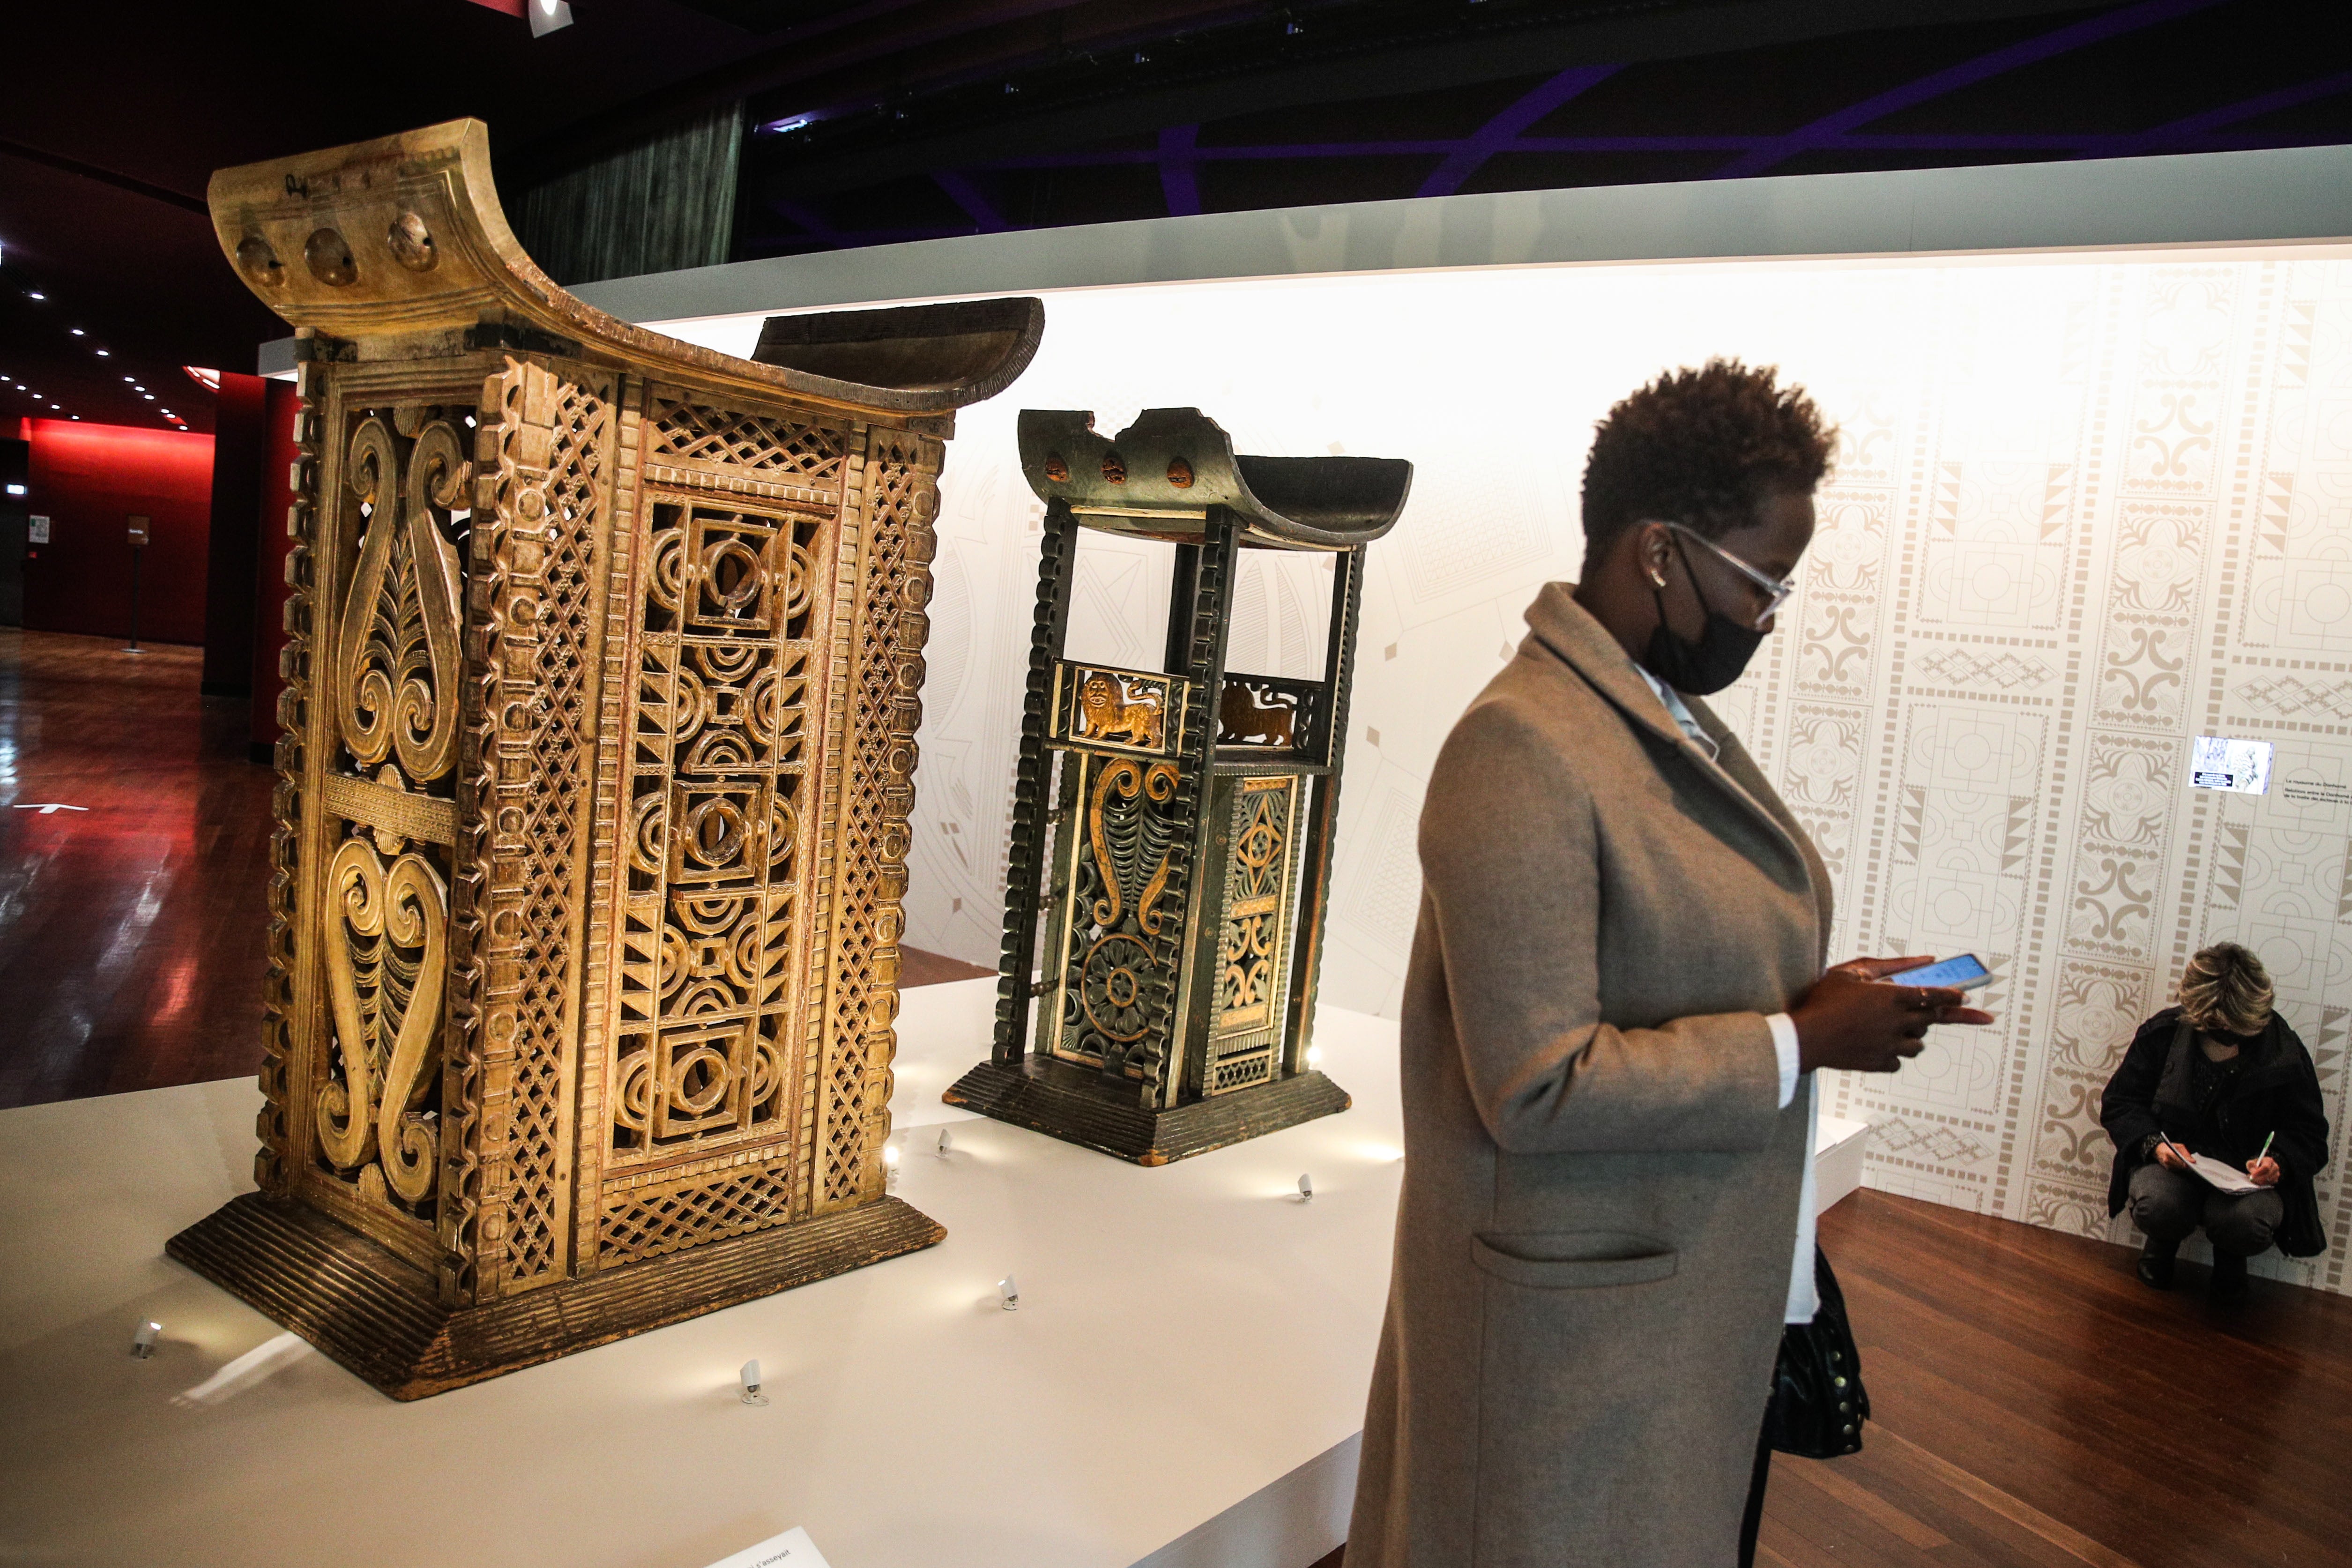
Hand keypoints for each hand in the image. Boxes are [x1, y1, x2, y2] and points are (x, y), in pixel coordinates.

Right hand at [1790, 956, 1995, 1074]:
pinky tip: (1874, 1046)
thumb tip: (1925, 960)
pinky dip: (1892, 1054)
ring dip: (1914, 1036)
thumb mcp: (1851, 973)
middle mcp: (1896, 1022)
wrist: (1803, 1038)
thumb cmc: (1823, 1001)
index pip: (1933, 995)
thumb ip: (1889, 965)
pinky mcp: (1880, 1063)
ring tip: (1894, 1029)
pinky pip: (1898, 1061)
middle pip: (1934, 1020)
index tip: (1966, 996)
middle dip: (1956, 1015)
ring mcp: (1890, 1045)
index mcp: (1891, 997)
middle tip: (1985, 1016)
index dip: (1952, 995)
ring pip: (1918, 1045)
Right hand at [2155, 1140, 2193, 1170]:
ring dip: (2184, 1166)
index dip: (2187, 1161)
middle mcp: (2167, 1160)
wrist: (2157, 1150)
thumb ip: (2185, 1153)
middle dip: (2187, 1164)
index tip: (2193, 1162)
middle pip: (2180, 1165)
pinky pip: (2177, 1169)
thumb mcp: (2178, 1146)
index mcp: (2169, 1153)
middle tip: (2193, 1163)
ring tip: (2188, 1163)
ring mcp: (2167, 1165)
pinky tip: (2181, 1164)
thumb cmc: (2168, 1146)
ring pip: (2180, 1168)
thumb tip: (2192, 1160)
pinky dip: (2180, 1167)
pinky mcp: (2168, 1168)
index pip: (2179, 1159)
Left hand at [2247, 1155, 2281, 1186]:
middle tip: (2252, 1179)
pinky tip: (2257, 1181)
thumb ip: (2251, 1166)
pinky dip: (2263, 1184)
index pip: (2266, 1167)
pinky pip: (2269, 1183)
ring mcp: (2276, 1173)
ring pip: (2269, 1180)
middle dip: (2259, 1178)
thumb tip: (2253, 1173)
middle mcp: (2275, 1166)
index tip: (2252, 1175)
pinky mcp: (2275, 1179)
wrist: (2259, 1168)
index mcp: (2269, 1160)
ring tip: (2253, 1179)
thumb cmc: (2254, 1165)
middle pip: (2268, 1174)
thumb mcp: (2251, 1163)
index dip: (2259, 1172)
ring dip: (2260, 1181)